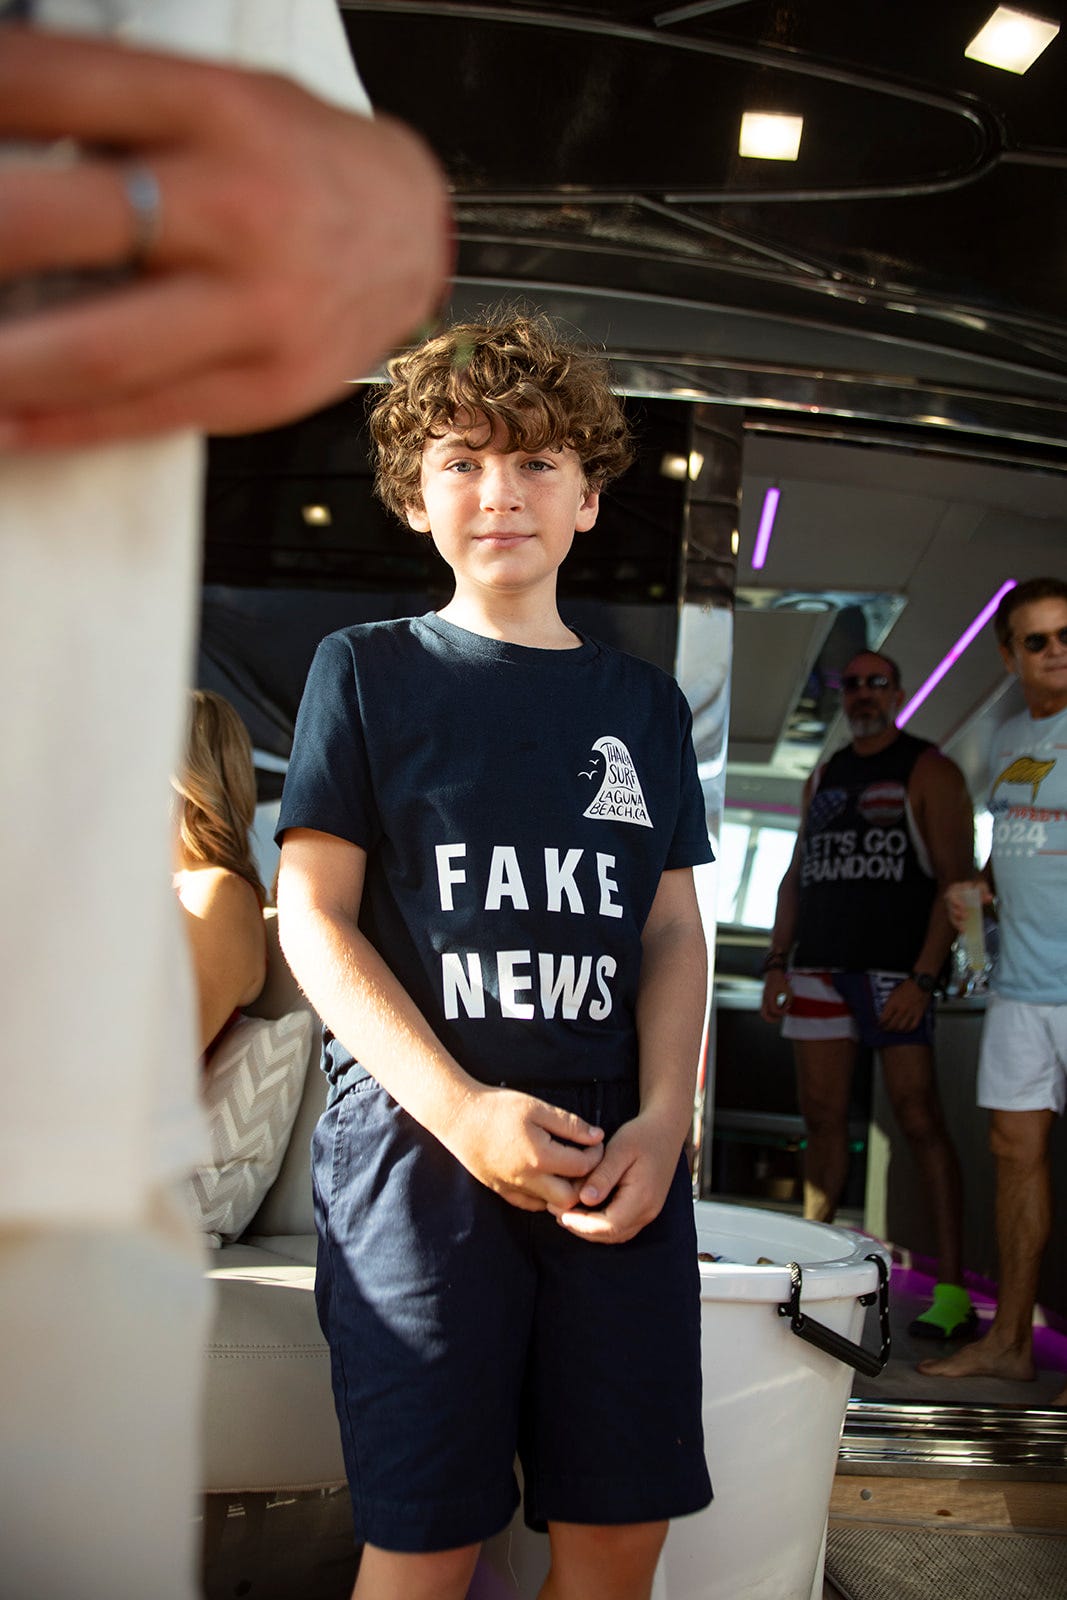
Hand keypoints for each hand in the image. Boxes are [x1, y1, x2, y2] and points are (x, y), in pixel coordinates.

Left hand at [0, 28, 450, 448]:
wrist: (411, 234)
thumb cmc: (298, 164)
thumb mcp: (217, 99)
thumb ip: (117, 117)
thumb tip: (5, 154)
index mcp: (215, 110)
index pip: (53, 86)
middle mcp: (237, 207)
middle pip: (61, 223)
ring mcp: (254, 308)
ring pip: (96, 348)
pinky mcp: (263, 385)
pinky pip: (143, 413)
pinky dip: (55, 423)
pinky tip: (2, 419)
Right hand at [445, 1087, 603, 1213]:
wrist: (458, 1116)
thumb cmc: (498, 1108)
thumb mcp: (537, 1108)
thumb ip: (570, 1124)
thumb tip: (597, 1136)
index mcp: (540, 1156)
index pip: (582, 1167)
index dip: (595, 1155)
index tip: (594, 1143)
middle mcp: (528, 1179)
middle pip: (569, 1198)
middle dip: (583, 1183)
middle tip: (583, 1162)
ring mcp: (512, 1188)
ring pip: (549, 1205)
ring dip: (563, 1191)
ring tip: (565, 1170)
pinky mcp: (501, 1190)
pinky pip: (529, 1204)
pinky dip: (543, 1196)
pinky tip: (544, 1176)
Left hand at [550, 1112, 681, 1244]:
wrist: (666, 1129)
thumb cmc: (643, 1135)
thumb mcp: (619, 1150)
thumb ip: (603, 1176)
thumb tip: (585, 1199)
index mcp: (642, 1197)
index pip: (609, 1225)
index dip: (581, 1224)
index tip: (559, 1211)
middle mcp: (648, 1211)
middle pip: (610, 1234)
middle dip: (581, 1228)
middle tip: (556, 1211)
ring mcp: (648, 1212)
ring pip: (615, 1233)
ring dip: (589, 1228)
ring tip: (565, 1211)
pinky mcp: (644, 1208)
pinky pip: (620, 1226)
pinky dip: (600, 1223)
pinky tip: (583, 1209)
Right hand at [760, 970, 791, 1021]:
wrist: (774, 972)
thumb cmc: (782, 982)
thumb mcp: (788, 991)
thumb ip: (788, 1002)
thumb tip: (786, 1009)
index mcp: (770, 997)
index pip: (774, 1011)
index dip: (781, 1012)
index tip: (787, 1008)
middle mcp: (765, 999)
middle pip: (764, 1015)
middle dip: (772, 1019)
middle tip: (780, 1017)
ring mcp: (764, 999)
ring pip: (764, 1012)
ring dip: (772, 1014)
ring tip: (781, 1011)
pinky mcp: (765, 998)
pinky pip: (767, 1007)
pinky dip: (772, 1009)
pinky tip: (780, 1005)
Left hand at [876, 977, 929, 1032]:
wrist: (919, 984)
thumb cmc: (906, 987)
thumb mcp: (893, 993)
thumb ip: (889, 1004)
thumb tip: (884, 1014)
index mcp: (893, 1003)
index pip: (884, 1018)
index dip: (881, 1024)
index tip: (879, 1025)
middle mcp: (901, 1009)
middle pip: (892, 1024)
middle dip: (887, 1029)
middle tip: (886, 1029)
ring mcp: (910, 1012)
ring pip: (902, 1027)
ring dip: (897, 1031)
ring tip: (895, 1030)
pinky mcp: (919, 1014)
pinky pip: (913, 1026)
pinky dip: (908, 1030)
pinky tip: (905, 1029)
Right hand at [945, 879, 992, 931]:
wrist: (974, 892)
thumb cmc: (976, 888)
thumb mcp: (981, 886)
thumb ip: (984, 891)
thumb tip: (989, 897)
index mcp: (955, 889)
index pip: (951, 895)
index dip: (955, 901)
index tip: (962, 907)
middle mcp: (951, 898)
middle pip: (950, 907)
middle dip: (956, 913)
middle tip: (966, 916)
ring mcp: (952, 907)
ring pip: (951, 915)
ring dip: (957, 922)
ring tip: (963, 928)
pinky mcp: (955, 915)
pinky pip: (954, 921)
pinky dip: (958, 926)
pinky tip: (964, 931)